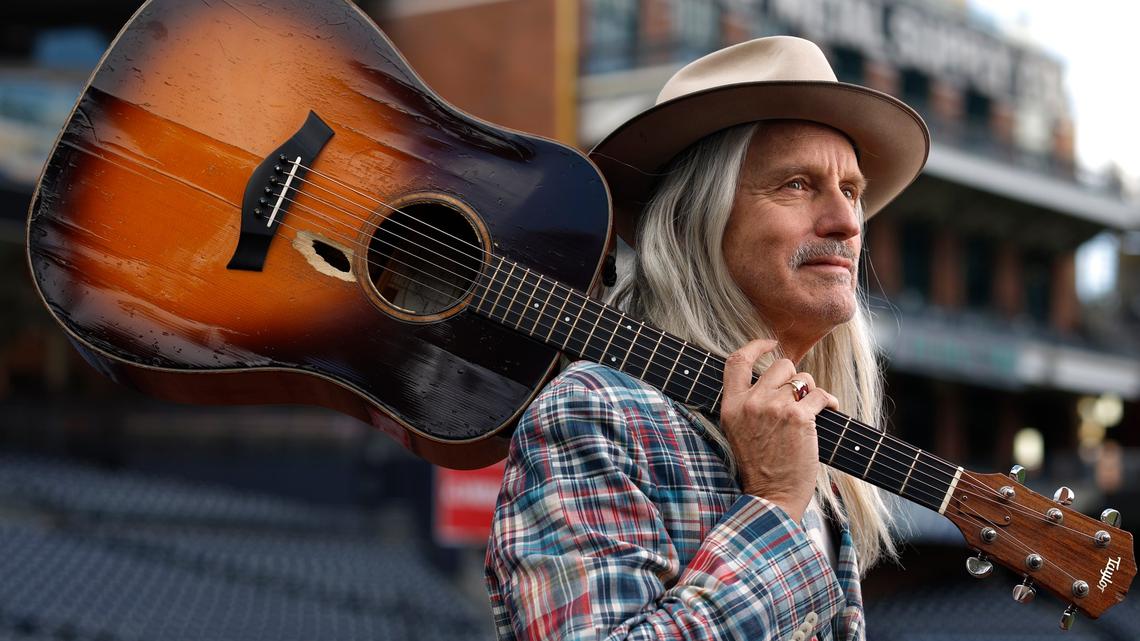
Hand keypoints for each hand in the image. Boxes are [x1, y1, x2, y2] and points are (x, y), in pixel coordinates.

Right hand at [720, 339, 838, 521]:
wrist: (772, 497)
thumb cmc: (760, 467)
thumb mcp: (739, 431)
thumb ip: (748, 403)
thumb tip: (773, 379)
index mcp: (731, 406)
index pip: (737, 361)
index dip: (756, 346)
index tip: (770, 343)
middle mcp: (751, 403)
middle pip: (779, 366)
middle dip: (794, 376)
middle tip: (799, 396)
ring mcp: (774, 409)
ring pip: (803, 379)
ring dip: (811, 391)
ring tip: (812, 410)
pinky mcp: (799, 418)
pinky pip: (821, 395)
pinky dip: (829, 402)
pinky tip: (830, 412)